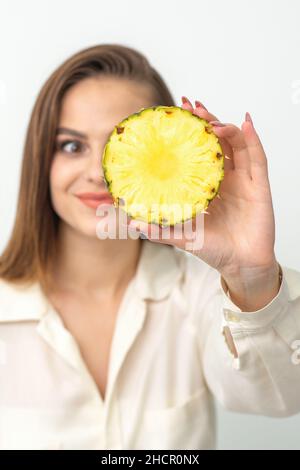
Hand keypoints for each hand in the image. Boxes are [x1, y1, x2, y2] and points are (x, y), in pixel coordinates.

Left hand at [128, 96, 279, 303]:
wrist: (241, 265)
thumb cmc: (213, 249)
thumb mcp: (182, 236)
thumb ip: (160, 229)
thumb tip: (132, 222)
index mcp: (207, 186)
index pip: (198, 152)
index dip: (189, 133)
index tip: (176, 115)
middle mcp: (225, 179)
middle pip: (218, 142)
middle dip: (206, 122)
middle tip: (192, 107)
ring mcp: (243, 180)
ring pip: (237, 145)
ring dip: (226, 127)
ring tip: (211, 120)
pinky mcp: (259, 186)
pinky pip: (258, 158)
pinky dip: (253, 140)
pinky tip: (245, 125)